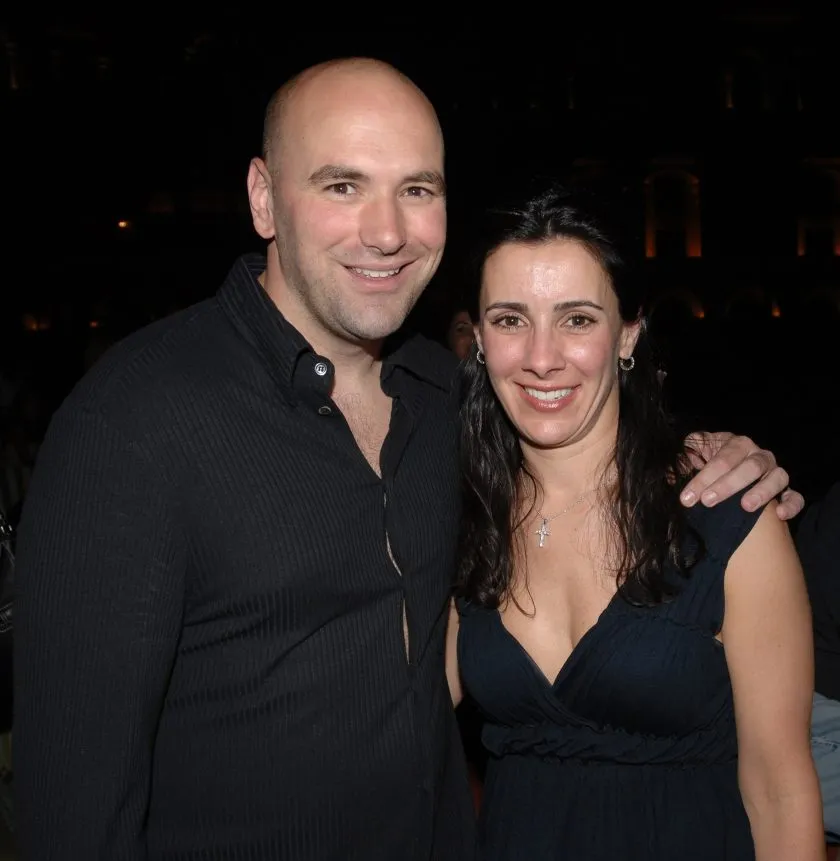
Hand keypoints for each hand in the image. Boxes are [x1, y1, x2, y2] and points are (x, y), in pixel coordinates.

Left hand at [681, 432, 803, 520]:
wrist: (727, 474)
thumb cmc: (708, 464)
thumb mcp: (693, 457)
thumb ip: (682, 461)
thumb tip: (668, 473)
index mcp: (735, 444)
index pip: (721, 459)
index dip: (703, 477)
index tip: (687, 497)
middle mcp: (758, 455)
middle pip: (749, 466)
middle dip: (728, 484)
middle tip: (708, 501)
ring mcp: (774, 472)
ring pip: (776, 477)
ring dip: (762, 491)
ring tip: (746, 507)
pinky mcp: (787, 490)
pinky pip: (795, 496)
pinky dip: (791, 504)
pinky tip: (779, 515)